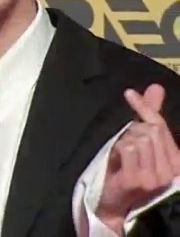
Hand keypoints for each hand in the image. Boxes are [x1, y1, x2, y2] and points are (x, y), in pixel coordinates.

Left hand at [96, 84, 179, 233]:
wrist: (116, 203)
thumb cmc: (129, 169)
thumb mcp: (142, 142)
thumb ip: (151, 115)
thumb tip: (156, 87)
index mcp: (175, 162)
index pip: (160, 125)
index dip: (145, 107)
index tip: (129, 94)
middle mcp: (169, 171)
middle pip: (148, 130)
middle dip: (132, 131)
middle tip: (125, 146)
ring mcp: (154, 178)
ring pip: (137, 138)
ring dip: (124, 142)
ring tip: (123, 158)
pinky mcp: (137, 180)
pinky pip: (127, 148)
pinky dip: (118, 149)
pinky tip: (118, 162)